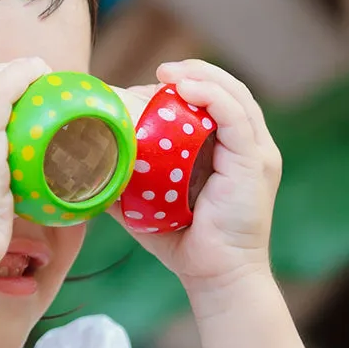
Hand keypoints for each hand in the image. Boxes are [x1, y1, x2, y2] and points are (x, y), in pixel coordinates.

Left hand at [114, 60, 281, 294]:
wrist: (215, 276)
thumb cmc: (185, 244)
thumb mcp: (149, 206)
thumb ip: (127, 185)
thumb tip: (91, 170)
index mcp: (232, 153)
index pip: (218, 104)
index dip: (191, 84)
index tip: (154, 82)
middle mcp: (250, 148)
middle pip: (229, 92)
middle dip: (194, 72)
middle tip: (159, 70)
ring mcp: (257, 154)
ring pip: (235, 97)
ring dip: (201, 76)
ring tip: (167, 72)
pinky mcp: (255, 163)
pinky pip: (235, 118)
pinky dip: (212, 96)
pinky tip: (186, 88)